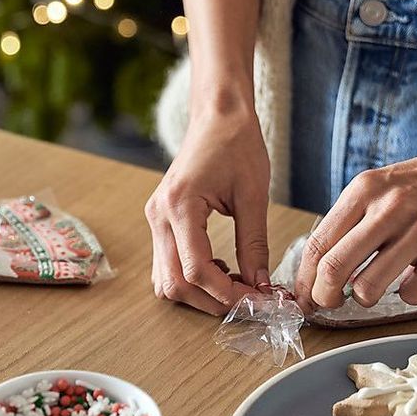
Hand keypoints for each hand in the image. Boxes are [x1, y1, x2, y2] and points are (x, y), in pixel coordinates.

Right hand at [145, 95, 270, 314]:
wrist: (218, 114)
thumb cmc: (236, 143)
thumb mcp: (254, 195)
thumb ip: (254, 243)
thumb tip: (260, 284)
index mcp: (180, 206)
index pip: (196, 269)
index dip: (226, 293)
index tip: (256, 300)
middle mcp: (159, 215)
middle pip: (174, 283)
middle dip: (211, 300)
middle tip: (248, 301)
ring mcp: (156, 218)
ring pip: (165, 279)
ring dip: (199, 291)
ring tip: (236, 283)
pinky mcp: (161, 219)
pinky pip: (167, 263)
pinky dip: (191, 276)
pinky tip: (221, 267)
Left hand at [295, 131, 416, 308]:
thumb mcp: (382, 186)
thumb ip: (354, 220)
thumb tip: (321, 267)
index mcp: (364, 190)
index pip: (317, 244)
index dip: (304, 279)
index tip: (304, 295)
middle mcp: (387, 208)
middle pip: (333, 268)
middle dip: (324, 297)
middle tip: (329, 304)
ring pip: (368, 287)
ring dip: (363, 300)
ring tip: (372, 290)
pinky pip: (412, 293)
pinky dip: (407, 295)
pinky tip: (414, 279)